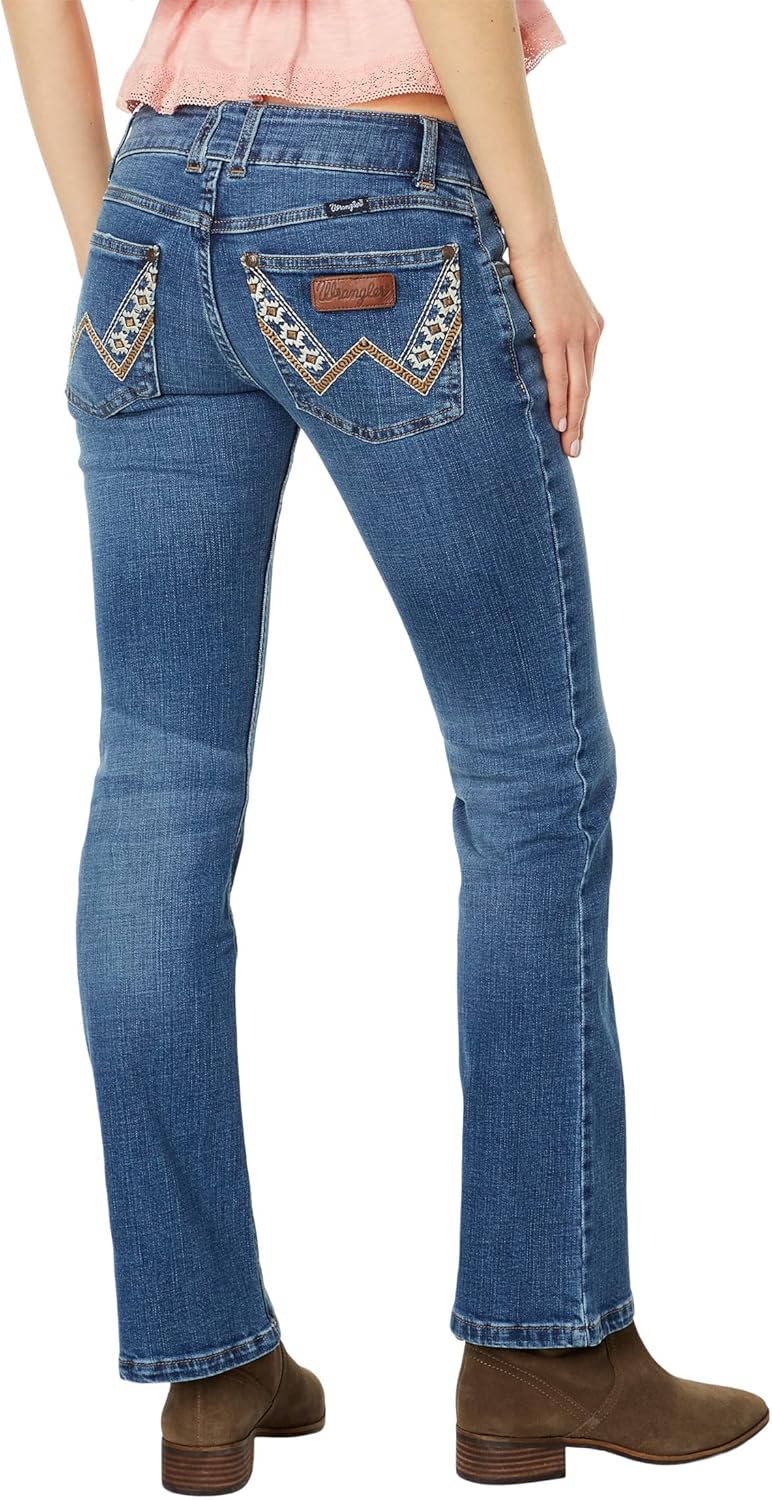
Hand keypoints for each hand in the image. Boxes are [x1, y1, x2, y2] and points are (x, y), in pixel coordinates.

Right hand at [505, 226, 603, 458]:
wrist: (536, 242)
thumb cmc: (534, 268)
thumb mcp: (546, 305)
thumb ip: (545, 330)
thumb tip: (529, 346)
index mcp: (589, 327)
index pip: (585, 374)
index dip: (580, 403)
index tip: (575, 426)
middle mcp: (589, 333)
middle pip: (586, 387)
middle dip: (581, 421)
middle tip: (575, 449)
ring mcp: (576, 334)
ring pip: (578, 388)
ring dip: (573, 420)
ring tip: (568, 445)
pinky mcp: (558, 334)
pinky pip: (561, 377)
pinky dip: (560, 402)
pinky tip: (559, 423)